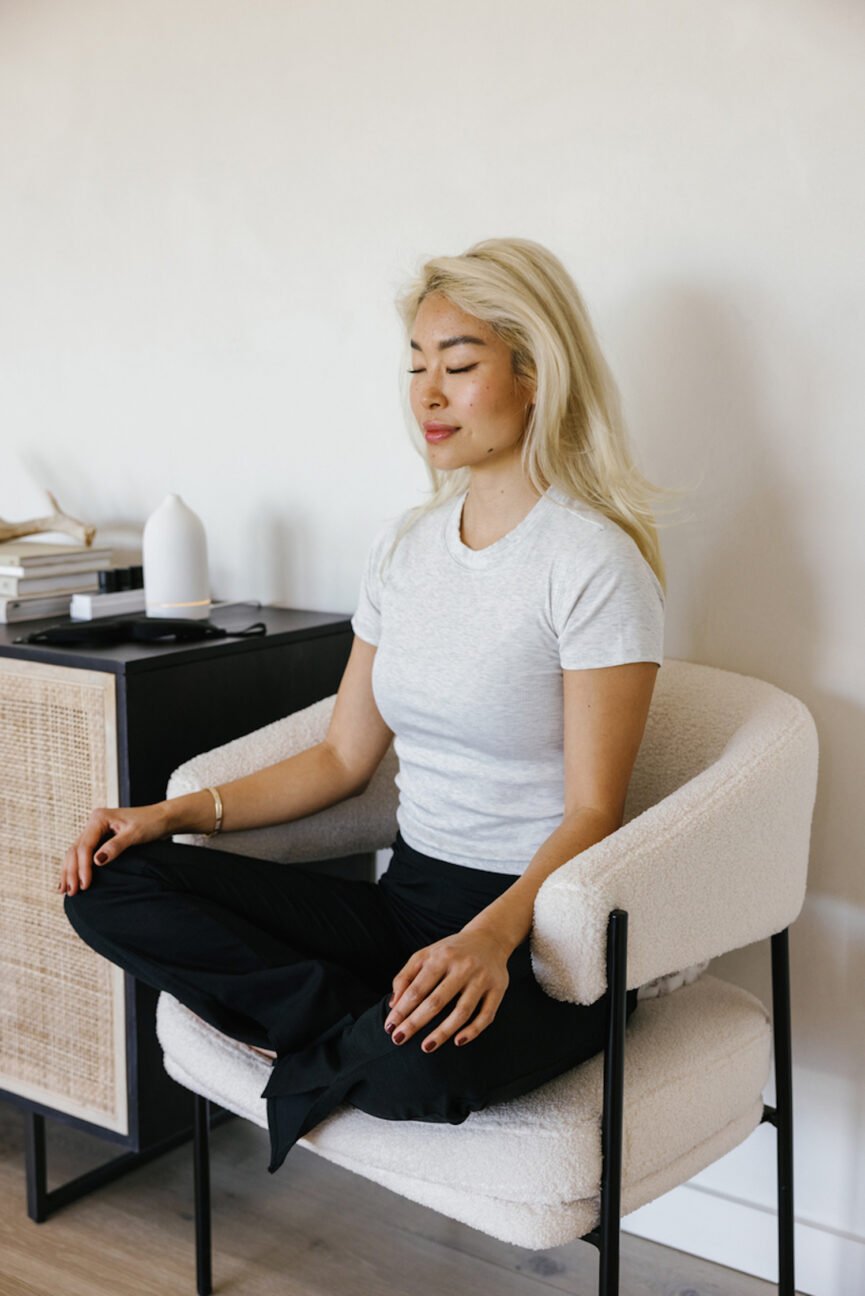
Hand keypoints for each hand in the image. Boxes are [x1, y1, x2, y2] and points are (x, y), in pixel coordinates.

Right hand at [57, 803, 169, 895]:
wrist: (162, 818)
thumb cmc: (151, 823)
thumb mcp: (135, 834)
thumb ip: (116, 846)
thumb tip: (96, 861)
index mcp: (99, 818)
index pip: (85, 846)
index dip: (82, 867)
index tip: (85, 885)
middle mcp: (94, 822)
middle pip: (75, 849)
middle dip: (71, 872)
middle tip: (71, 892)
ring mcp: (95, 830)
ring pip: (75, 852)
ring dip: (69, 871)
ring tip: (64, 890)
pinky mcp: (100, 838)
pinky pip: (83, 853)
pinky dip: (76, 866)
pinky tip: (71, 879)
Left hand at [384, 928, 512, 1052]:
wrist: (489, 938)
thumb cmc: (450, 951)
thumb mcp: (425, 955)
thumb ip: (405, 976)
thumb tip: (393, 1005)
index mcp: (442, 957)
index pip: (418, 988)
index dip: (402, 1010)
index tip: (390, 1028)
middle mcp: (463, 967)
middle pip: (437, 1001)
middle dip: (416, 1023)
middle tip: (399, 1040)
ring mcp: (482, 979)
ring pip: (462, 1011)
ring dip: (443, 1032)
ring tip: (426, 1047)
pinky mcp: (498, 989)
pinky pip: (486, 1015)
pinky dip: (473, 1031)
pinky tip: (458, 1041)